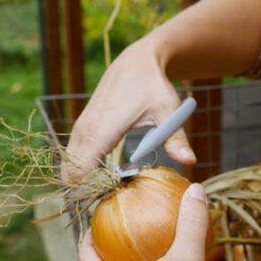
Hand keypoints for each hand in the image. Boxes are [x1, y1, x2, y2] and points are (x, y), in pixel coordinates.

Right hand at [61, 38, 196, 184]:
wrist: (136, 61)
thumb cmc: (153, 85)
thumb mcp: (168, 111)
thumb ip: (176, 138)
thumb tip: (191, 161)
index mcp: (102, 129)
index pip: (80, 171)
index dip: (91, 190)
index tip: (112, 198)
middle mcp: (86, 130)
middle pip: (70, 174)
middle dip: (87, 191)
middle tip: (113, 199)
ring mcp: (81, 128)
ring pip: (69, 166)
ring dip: (85, 181)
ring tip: (110, 189)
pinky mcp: (82, 127)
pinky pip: (74, 156)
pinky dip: (84, 169)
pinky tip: (105, 175)